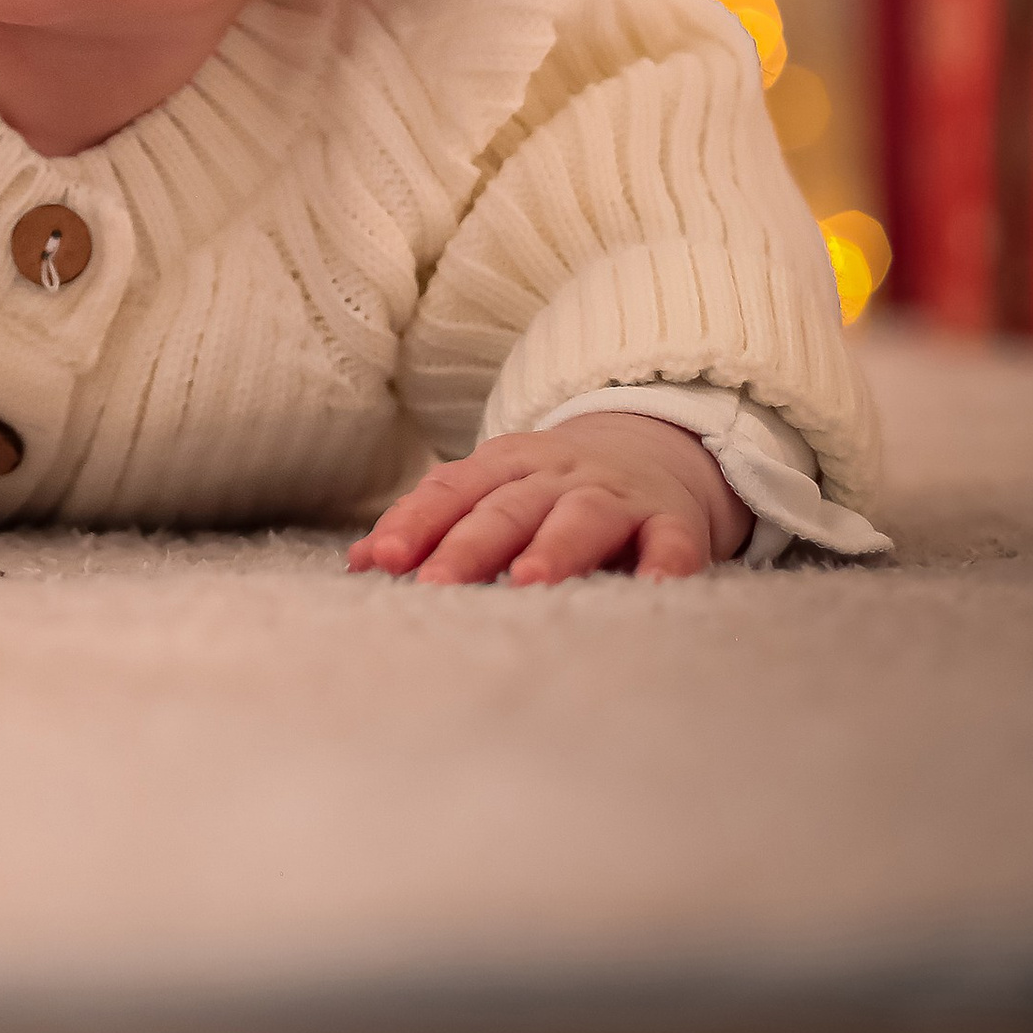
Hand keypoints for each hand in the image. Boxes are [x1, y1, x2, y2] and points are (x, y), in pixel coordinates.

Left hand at [348, 411, 750, 588]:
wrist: (655, 445)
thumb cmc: (553, 488)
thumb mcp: (494, 490)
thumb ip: (434, 522)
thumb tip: (358, 563)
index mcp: (506, 466)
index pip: (453, 490)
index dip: (416, 524)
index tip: (380, 562)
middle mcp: (557, 476)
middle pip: (508, 507)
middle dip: (470, 545)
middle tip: (436, 583)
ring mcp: (617, 496)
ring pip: (582, 517)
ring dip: (554, 547)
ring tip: (528, 581)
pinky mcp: (674, 521)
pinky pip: (673, 541)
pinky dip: (666, 562)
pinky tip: (654, 586)